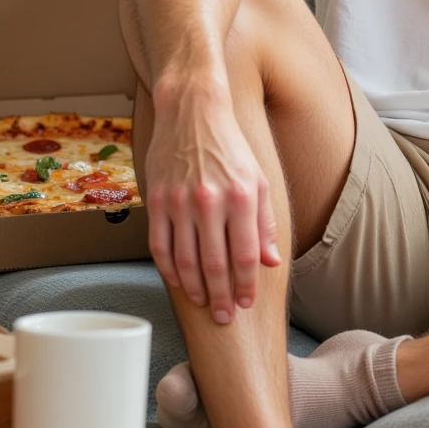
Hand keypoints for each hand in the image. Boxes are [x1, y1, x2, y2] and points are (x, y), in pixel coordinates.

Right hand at [144, 85, 280, 322]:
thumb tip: (271, 261)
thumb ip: (264, 223)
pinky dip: (169, 270)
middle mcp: (210, 200)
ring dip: (196, 289)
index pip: (246, 255)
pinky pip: (160, 246)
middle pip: (215, 264)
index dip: (247, 285)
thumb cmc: (229, 147)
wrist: (192, 111)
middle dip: (222, 297)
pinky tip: (179, 282)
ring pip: (186, 261)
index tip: (246, 302)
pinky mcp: (157, 201)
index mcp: (241, 196)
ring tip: (205, 303)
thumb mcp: (258, 180)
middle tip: (225, 316)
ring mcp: (179, 202)